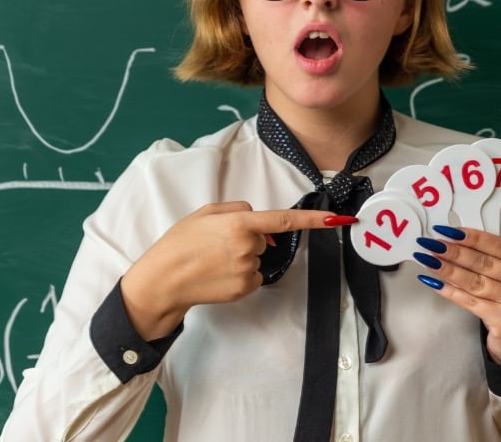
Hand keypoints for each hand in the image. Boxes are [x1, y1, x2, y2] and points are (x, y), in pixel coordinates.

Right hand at [122, 201, 336, 339]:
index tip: (337, 220)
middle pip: (265, 240)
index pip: (284, 220)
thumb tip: (263, 224)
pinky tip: (218, 275)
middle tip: (217, 245)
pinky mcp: (245, 288)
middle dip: (249, 239)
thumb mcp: (205, 213)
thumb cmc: (180, 243)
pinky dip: (241, 275)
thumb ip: (238, 210)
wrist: (164, 279)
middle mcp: (247, 247)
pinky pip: (254, 276)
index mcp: (239, 223)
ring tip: (214, 261)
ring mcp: (248, 270)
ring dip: (243, 258)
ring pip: (259, 258)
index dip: (313, 220)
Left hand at [415, 226, 500, 366]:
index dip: (473, 238)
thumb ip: (491, 259)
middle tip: (432, 245)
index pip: (498, 245)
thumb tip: (453, 240)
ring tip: (428, 261)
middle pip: (485, 263)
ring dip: (448, 270)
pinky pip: (471, 302)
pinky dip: (450, 292)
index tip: (448, 232)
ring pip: (475, 282)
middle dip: (455, 252)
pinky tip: (434, 284)